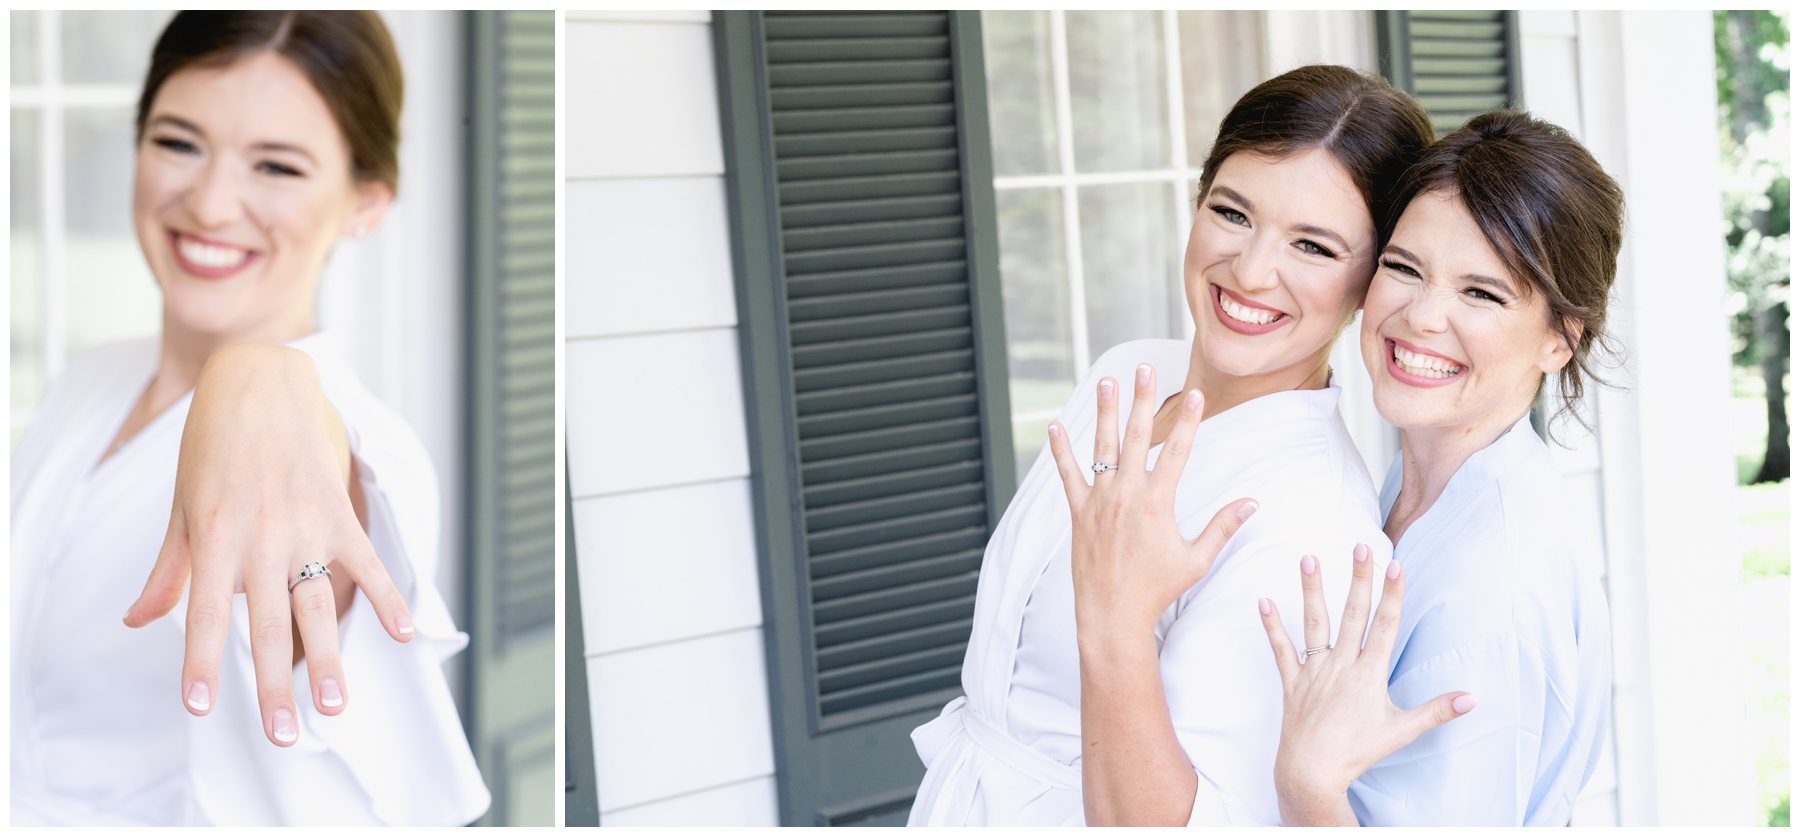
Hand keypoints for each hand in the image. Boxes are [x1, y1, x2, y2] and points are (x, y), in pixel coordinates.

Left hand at [121, 344, 414, 746]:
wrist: (259, 382)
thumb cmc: (211, 444)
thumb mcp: (181, 505)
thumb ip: (168, 568)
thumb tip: (140, 621)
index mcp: (214, 537)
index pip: (206, 614)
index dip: (201, 662)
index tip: (201, 706)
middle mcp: (260, 538)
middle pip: (267, 625)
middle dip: (273, 684)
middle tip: (285, 734)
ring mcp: (304, 526)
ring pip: (318, 605)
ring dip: (329, 657)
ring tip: (336, 704)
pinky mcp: (337, 512)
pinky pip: (366, 562)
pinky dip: (388, 596)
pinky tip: (404, 632)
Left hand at [1048, 363, 1257, 647]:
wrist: (1112, 614)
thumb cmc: (1157, 590)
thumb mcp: (1197, 559)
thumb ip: (1223, 526)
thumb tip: (1252, 503)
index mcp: (1158, 504)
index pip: (1178, 452)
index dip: (1190, 422)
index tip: (1197, 395)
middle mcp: (1127, 495)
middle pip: (1138, 437)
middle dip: (1143, 400)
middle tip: (1145, 369)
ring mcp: (1100, 501)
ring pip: (1103, 447)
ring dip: (1105, 412)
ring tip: (1106, 381)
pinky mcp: (1078, 512)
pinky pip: (1068, 476)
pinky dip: (1061, 452)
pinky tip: (1056, 427)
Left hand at [1259, 546, 1474, 824]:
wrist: (1312, 771)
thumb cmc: (1358, 752)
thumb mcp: (1401, 730)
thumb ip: (1436, 711)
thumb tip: (1471, 699)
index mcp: (1369, 673)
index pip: (1384, 625)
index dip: (1391, 594)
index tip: (1395, 564)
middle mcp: (1341, 665)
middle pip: (1352, 614)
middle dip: (1358, 579)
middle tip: (1360, 546)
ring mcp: (1314, 671)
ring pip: (1314, 623)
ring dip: (1311, 590)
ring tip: (1308, 558)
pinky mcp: (1292, 683)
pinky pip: (1280, 650)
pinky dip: (1272, 626)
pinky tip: (1263, 601)